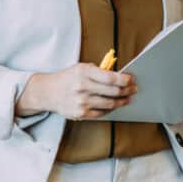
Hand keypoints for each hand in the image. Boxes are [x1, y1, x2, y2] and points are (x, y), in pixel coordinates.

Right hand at [16, 63, 136, 119]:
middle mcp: (82, 87)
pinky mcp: (80, 114)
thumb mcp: (81, 67)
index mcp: (84, 72)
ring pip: (110, 104)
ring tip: (128, 98)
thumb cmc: (68, 78)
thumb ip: (99, 71)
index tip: (132, 79)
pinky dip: (111, 109)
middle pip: (113, 91)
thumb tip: (121, 76)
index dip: (125, 79)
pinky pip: (102, 113)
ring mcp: (81, 102)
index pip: (111, 77)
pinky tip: (116, 105)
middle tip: (134, 88)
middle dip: (127, 90)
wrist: (48, 92)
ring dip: (123, 101)